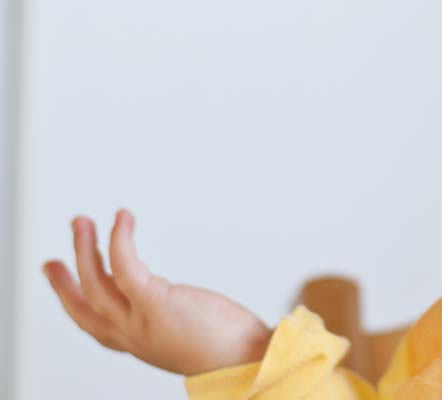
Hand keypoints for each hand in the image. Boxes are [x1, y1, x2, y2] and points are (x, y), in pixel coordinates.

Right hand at [42, 209, 273, 375]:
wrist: (244, 360)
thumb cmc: (225, 346)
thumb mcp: (180, 334)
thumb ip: (164, 319)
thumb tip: (169, 299)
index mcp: (135, 340)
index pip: (91, 321)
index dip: (70, 296)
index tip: (59, 271)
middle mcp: (130, 334)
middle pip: (84, 302)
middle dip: (66, 270)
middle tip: (68, 238)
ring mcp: (139, 321)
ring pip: (97, 282)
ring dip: (85, 247)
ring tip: (83, 221)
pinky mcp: (155, 304)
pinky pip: (124, 268)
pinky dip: (118, 241)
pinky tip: (121, 219)